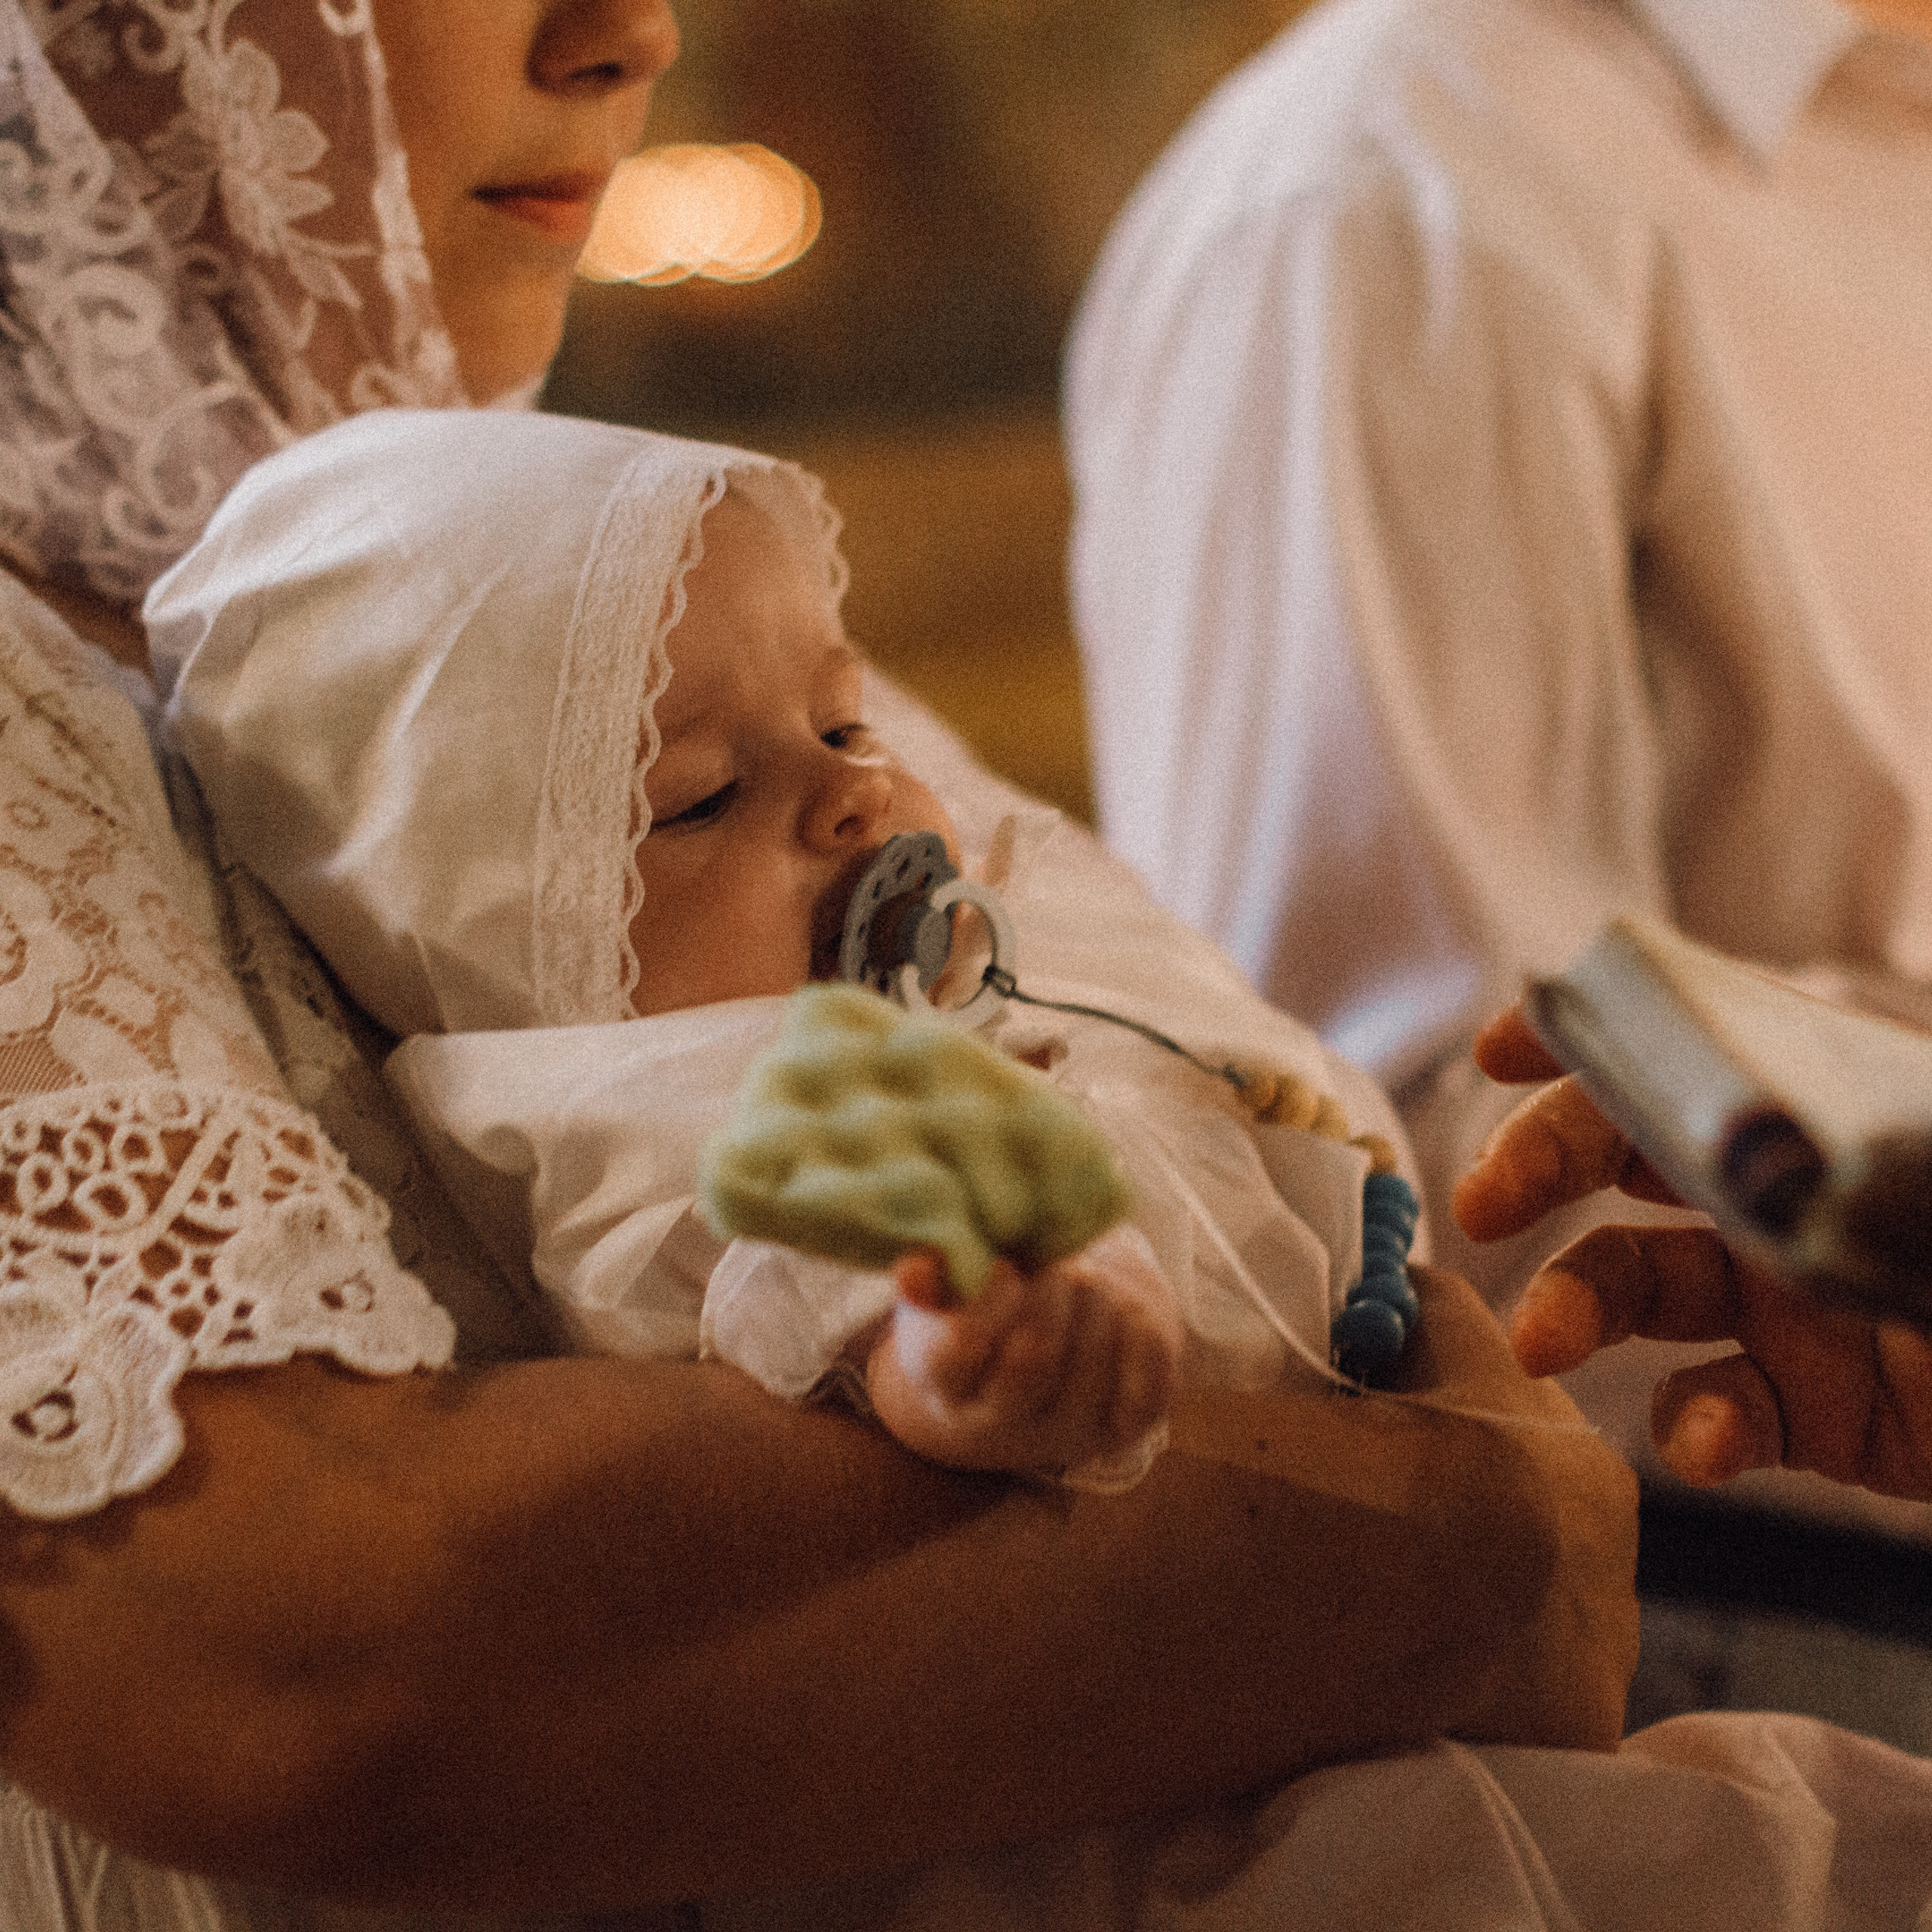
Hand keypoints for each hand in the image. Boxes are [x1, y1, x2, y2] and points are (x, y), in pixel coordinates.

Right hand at [866, 1228, 1183, 1480]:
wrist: (1026, 1360)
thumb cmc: (980, 1308)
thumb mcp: (947, 1291)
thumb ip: (935, 1275)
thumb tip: (916, 1272)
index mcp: (945, 1385)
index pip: (962, 1349)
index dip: (988, 1298)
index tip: (1002, 1262)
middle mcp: (1000, 1424)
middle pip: (1033, 1360)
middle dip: (1052, 1294)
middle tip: (1057, 1264)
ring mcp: (1061, 1433)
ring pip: (1092, 1364)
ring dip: (1097, 1305)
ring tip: (1086, 1283)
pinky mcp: (1116, 1433)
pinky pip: (1146, 1392)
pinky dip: (1144, 1340)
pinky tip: (1125, 1311)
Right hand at [1453, 1005, 1931, 1497]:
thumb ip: (1881, 1155)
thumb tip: (1762, 1129)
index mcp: (1835, 1105)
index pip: (1692, 1042)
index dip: (1591, 1036)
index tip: (1501, 1052)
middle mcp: (1795, 1193)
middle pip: (1630, 1158)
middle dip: (1542, 1168)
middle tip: (1484, 1208)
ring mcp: (1794, 1306)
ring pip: (1642, 1286)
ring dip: (1578, 1304)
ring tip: (1546, 1343)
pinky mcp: (1814, 1414)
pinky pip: (1717, 1409)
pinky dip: (1695, 1425)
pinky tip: (1709, 1443)